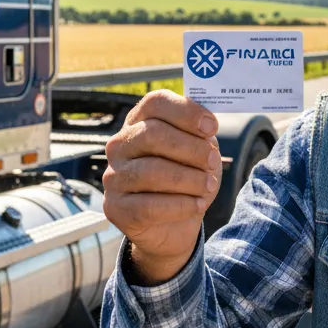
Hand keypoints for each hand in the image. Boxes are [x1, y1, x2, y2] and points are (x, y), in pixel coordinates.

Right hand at [103, 90, 221, 284]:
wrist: (173, 225)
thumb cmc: (186, 179)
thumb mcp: (199, 153)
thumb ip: (200, 136)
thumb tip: (206, 126)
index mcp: (139, 122)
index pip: (155, 102)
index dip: (186, 112)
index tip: (211, 127)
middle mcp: (120, 145)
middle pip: (152, 133)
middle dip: (190, 148)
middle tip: (213, 161)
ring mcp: (113, 176)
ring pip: (151, 171)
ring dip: (189, 179)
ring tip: (209, 186)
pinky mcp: (115, 208)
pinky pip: (149, 205)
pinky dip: (181, 205)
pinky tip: (198, 205)